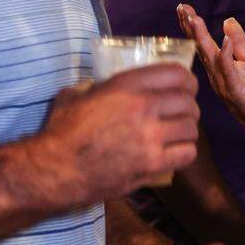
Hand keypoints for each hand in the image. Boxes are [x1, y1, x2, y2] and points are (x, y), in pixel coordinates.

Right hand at [38, 64, 199, 206]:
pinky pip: (187, 154)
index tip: (186, 87)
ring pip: (191, 128)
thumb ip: (99, 85)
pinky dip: (184, 152)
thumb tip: (106, 84)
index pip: (176, 73)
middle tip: (182, 114)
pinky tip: (175, 153)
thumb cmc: (62, 131)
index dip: (187, 81)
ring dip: (187, 130)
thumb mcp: (78, 95)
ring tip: (179, 134)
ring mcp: (150, 137)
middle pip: (188, 102)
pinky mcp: (152, 164)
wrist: (54, 170)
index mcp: (126, 85)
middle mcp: (143, 107)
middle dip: (189, 107)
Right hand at [177, 4, 244, 141]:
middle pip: (200, 48)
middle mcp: (216, 75)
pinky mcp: (236, 92)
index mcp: (218, 67)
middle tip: (182, 8)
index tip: (184, 7)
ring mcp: (224, 84)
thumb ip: (240, 42)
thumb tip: (229, 20)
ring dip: (202, 38)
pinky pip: (229, 72)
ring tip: (195, 19)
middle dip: (191, 28)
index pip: (202, 43)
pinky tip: (224, 39)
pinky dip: (226, 55)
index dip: (193, 25)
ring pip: (210, 58)